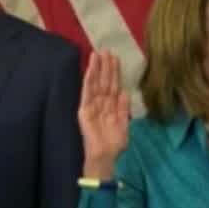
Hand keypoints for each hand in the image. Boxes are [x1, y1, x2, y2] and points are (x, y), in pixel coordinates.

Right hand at [79, 50, 129, 176]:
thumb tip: (124, 91)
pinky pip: (86, 94)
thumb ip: (123, 108)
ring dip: (96, 69)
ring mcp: (91, 106)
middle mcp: (101, 103)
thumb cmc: (114, 144)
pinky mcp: (84, 111)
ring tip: (97, 54)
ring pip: (95, 84)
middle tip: (106, 49)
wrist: (105, 158)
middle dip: (105, 66)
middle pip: (104, 81)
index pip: (112, 85)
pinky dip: (88, 81)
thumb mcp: (123, 124)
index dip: (114, 72)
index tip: (116, 57)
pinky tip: (89, 70)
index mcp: (111, 106)